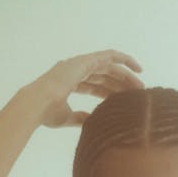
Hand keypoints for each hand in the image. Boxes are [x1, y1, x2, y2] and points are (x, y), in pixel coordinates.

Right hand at [27, 51, 143, 128]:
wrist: (37, 104)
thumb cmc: (46, 112)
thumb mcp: (66, 117)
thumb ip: (79, 117)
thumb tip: (90, 121)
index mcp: (68, 82)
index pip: (94, 85)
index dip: (109, 92)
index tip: (122, 102)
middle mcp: (74, 70)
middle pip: (103, 76)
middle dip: (120, 84)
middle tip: (137, 95)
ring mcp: (79, 64)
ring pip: (109, 67)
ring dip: (125, 76)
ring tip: (140, 87)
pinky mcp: (84, 61)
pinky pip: (109, 56)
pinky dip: (123, 59)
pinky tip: (137, 67)